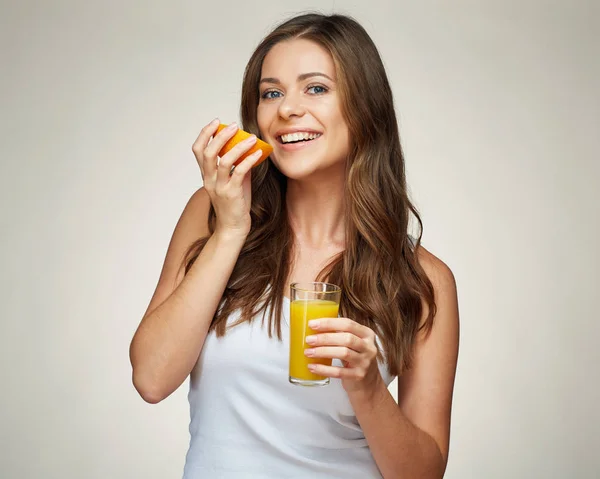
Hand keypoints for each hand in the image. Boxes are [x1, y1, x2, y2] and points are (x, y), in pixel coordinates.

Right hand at [191, 119, 263, 236]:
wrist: (233, 229)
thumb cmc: (235, 206)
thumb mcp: (234, 182)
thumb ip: (238, 166)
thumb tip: (248, 150)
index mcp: (207, 176)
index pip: (198, 150)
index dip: (205, 134)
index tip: (216, 122)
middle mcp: (209, 180)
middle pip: (207, 152)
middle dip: (220, 136)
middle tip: (233, 125)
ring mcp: (219, 188)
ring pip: (223, 161)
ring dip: (238, 147)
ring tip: (252, 138)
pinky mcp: (231, 194)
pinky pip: (239, 173)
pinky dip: (248, 161)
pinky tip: (258, 154)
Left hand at [304, 317, 381, 393]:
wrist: (368, 381)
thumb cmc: (355, 356)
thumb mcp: (352, 342)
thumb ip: (339, 333)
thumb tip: (313, 326)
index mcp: (366, 334)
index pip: (347, 324)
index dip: (329, 323)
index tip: (312, 324)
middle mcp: (369, 347)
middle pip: (346, 338)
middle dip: (325, 338)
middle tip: (309, 339)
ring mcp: (365, 362)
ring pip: (343, 353)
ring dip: (323, 351)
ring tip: (308, 352)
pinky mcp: (359, 376)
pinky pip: (339, 372)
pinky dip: (324, 369)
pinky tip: (313, 367)